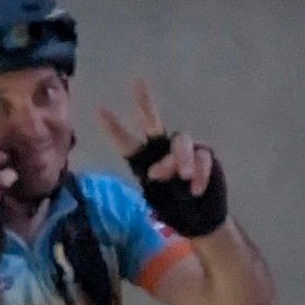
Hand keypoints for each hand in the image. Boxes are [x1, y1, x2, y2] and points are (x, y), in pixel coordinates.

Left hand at [96, 79, 227, 237]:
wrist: (200, 220)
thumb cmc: (174, 208)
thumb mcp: (158, 196)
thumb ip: (160, 177)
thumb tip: (168, 166)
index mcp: (145, 159)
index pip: (127, 142)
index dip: (114, 128)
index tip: (99, 110)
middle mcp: (163, 148)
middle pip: (153, 121)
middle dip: (145, 102)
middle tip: (137, 84)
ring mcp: (186, 150)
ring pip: (181, 141)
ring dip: (180, 158)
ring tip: (183, 177)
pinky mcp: (206, 156)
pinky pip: (202, 157)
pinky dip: (200, 173)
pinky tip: (196, 189)